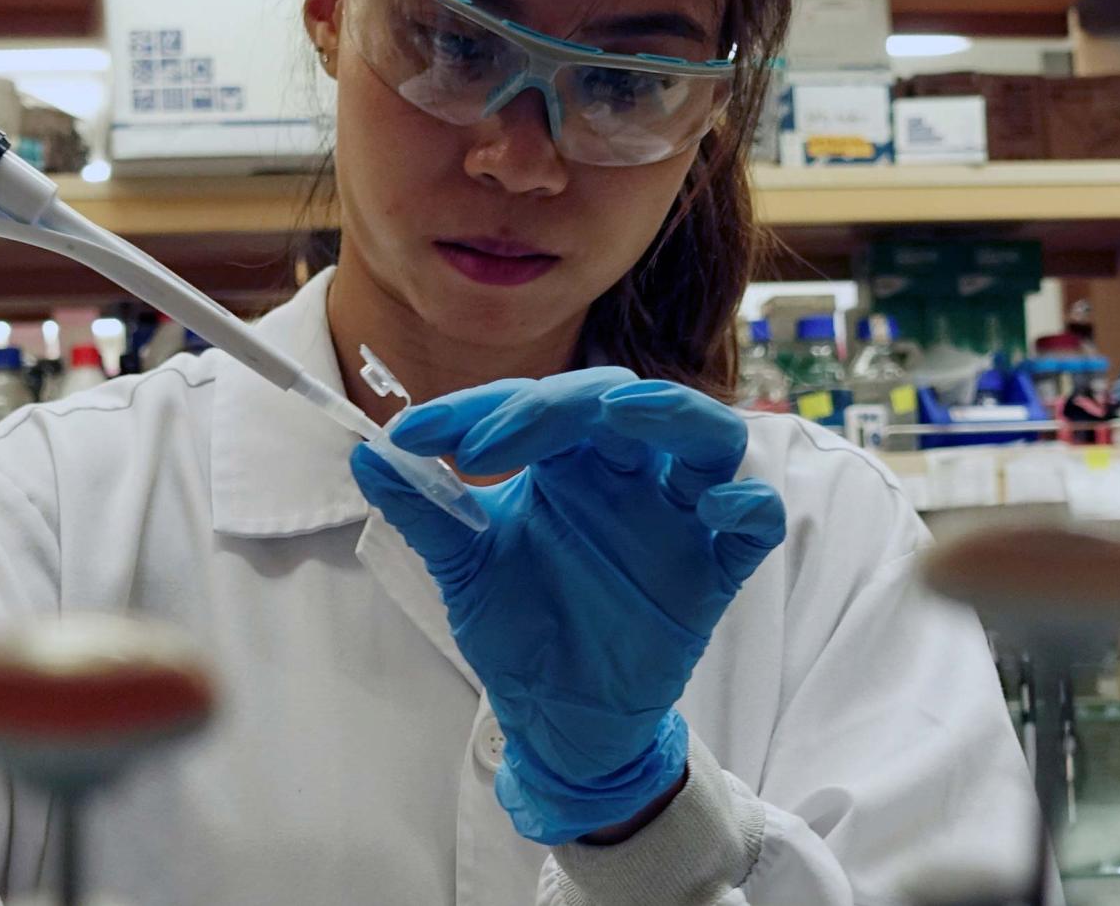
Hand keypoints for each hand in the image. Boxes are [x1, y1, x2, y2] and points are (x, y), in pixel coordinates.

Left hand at [350, 368, 786, 844]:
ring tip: (620, 413)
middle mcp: (627, 475)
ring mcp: (677, 518)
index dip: (476, 408)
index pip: (534, 405)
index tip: (414, 437)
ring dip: (669, 414)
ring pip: (705, 436)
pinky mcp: (714, 571)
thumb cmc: (520, 627)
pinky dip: (747, 504)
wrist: (556, 718)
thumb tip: (364, 451)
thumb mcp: (463, 566)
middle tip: (485, 444)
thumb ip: (423, 509)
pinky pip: (756, 523)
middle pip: (617, 401)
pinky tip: (714, 505)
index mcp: (568, 461)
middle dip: (553, 407)